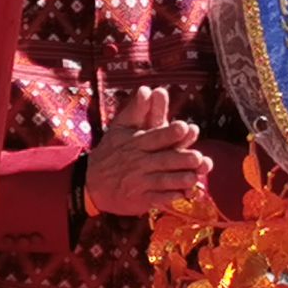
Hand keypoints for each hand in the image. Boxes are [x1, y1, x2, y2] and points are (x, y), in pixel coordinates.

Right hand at [83, 87, 211, 216]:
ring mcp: (139, 182)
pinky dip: (170, 198)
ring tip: (193, 177)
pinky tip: (182, 195)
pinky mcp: (140, 199)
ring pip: (163, 180)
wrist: (90, 183)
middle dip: (181, 159)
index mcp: (136, 143)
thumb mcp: (119, 129)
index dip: (169, 133)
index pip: (155, 137)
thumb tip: (147, 88)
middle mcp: (138, 162)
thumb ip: (136, 110)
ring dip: (179, 179)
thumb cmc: (110, 153)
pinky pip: (157, 199)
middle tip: (197, 157)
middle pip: (163, 160)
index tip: (185, 127)